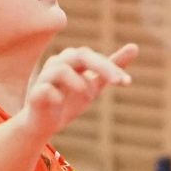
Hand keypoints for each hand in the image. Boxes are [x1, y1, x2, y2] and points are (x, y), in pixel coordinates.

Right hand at [21, 44, 136, 138]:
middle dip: (101, 67)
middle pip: (80, 56)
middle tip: (117, 82)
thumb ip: (112, 67)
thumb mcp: (94, 84)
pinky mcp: (35, 95)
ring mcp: (44, 79)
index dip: (111, 68)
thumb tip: (135, 46)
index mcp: (71, 60)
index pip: (94, 57)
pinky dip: (55, 95)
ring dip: (79, 83)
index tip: (126, 83)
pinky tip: (61, 102)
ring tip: (90, 96)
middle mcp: (57, 64)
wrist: (44, 124)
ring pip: (61, 70)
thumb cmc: (69, 101)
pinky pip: (44, 90)